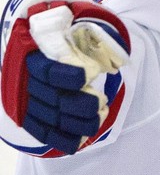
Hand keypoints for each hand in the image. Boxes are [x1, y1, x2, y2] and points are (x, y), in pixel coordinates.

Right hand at [1, 0, 130, 153]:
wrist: (40, 48)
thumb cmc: (63, 40)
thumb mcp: (71, 32)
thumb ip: (89, 37)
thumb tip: (117, 54)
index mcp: (35, 58)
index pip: (49, 70)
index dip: (67, 75)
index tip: (88, 75)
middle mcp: (28, 82)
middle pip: (55, 99)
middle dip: (82, 104)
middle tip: (101, 101)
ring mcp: (29, 102)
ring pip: (53, 118)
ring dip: (80, 122)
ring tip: (99, 115)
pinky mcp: (31, 117)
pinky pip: (44, 132)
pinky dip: (61, 139)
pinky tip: (78, 142)